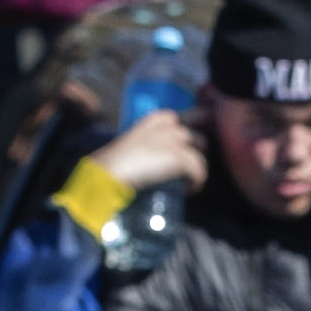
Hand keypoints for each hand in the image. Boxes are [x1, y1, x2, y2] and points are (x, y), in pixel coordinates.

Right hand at [89, 106, 206, 197]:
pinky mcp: (180, 157)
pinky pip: (200, 170)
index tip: (180, 150)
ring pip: (198, 156)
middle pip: (192, 137)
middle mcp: (167, 127)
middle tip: (185, 170)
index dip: (182, 136)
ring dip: (196, 170)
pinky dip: (197, 182)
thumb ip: (145, 147)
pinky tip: (189, 190)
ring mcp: (175, 141)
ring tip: (186, 183)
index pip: (174, 120)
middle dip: (192, 153)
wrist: (110, 172)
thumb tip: (150, 162)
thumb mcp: (131, 147)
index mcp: (152, 121)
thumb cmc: (114, 164)